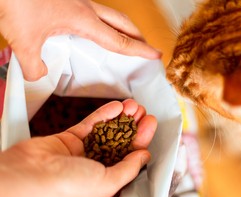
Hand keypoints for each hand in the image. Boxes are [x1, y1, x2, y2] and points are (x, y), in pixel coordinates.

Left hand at [0, 0, 161, 80]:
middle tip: (147, 48)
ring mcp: (78, 0)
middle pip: (123, 23)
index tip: (155, 54)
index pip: (119, 40)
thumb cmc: (16, 1)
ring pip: (111, 14)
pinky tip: (95, 29)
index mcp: (84, 20)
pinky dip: (105, 22)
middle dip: (138, 36)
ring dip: (123, 27)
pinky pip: (96, 11)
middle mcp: (86, 8)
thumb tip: (39, 75)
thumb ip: (34, 66)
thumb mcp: (23, 41)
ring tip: (128, 39)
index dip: (140, 50)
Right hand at [0, 99, 156, 196]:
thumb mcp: (108, 182)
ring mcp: (83, 153)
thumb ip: (129, 168)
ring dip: (122, 118)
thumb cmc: (69, 188)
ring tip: (134, 105)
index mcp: (107, 185)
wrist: (29, 175)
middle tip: (145, 112)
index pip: (130, 160)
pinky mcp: (70, 139)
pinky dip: (105, 115)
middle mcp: (96, 169)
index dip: (142, 142)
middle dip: (134, 127)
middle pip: (121, 145)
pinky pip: (91, 125)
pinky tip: (118, 106)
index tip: (151, 125)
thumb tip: (144, 155)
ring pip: (108, 133)